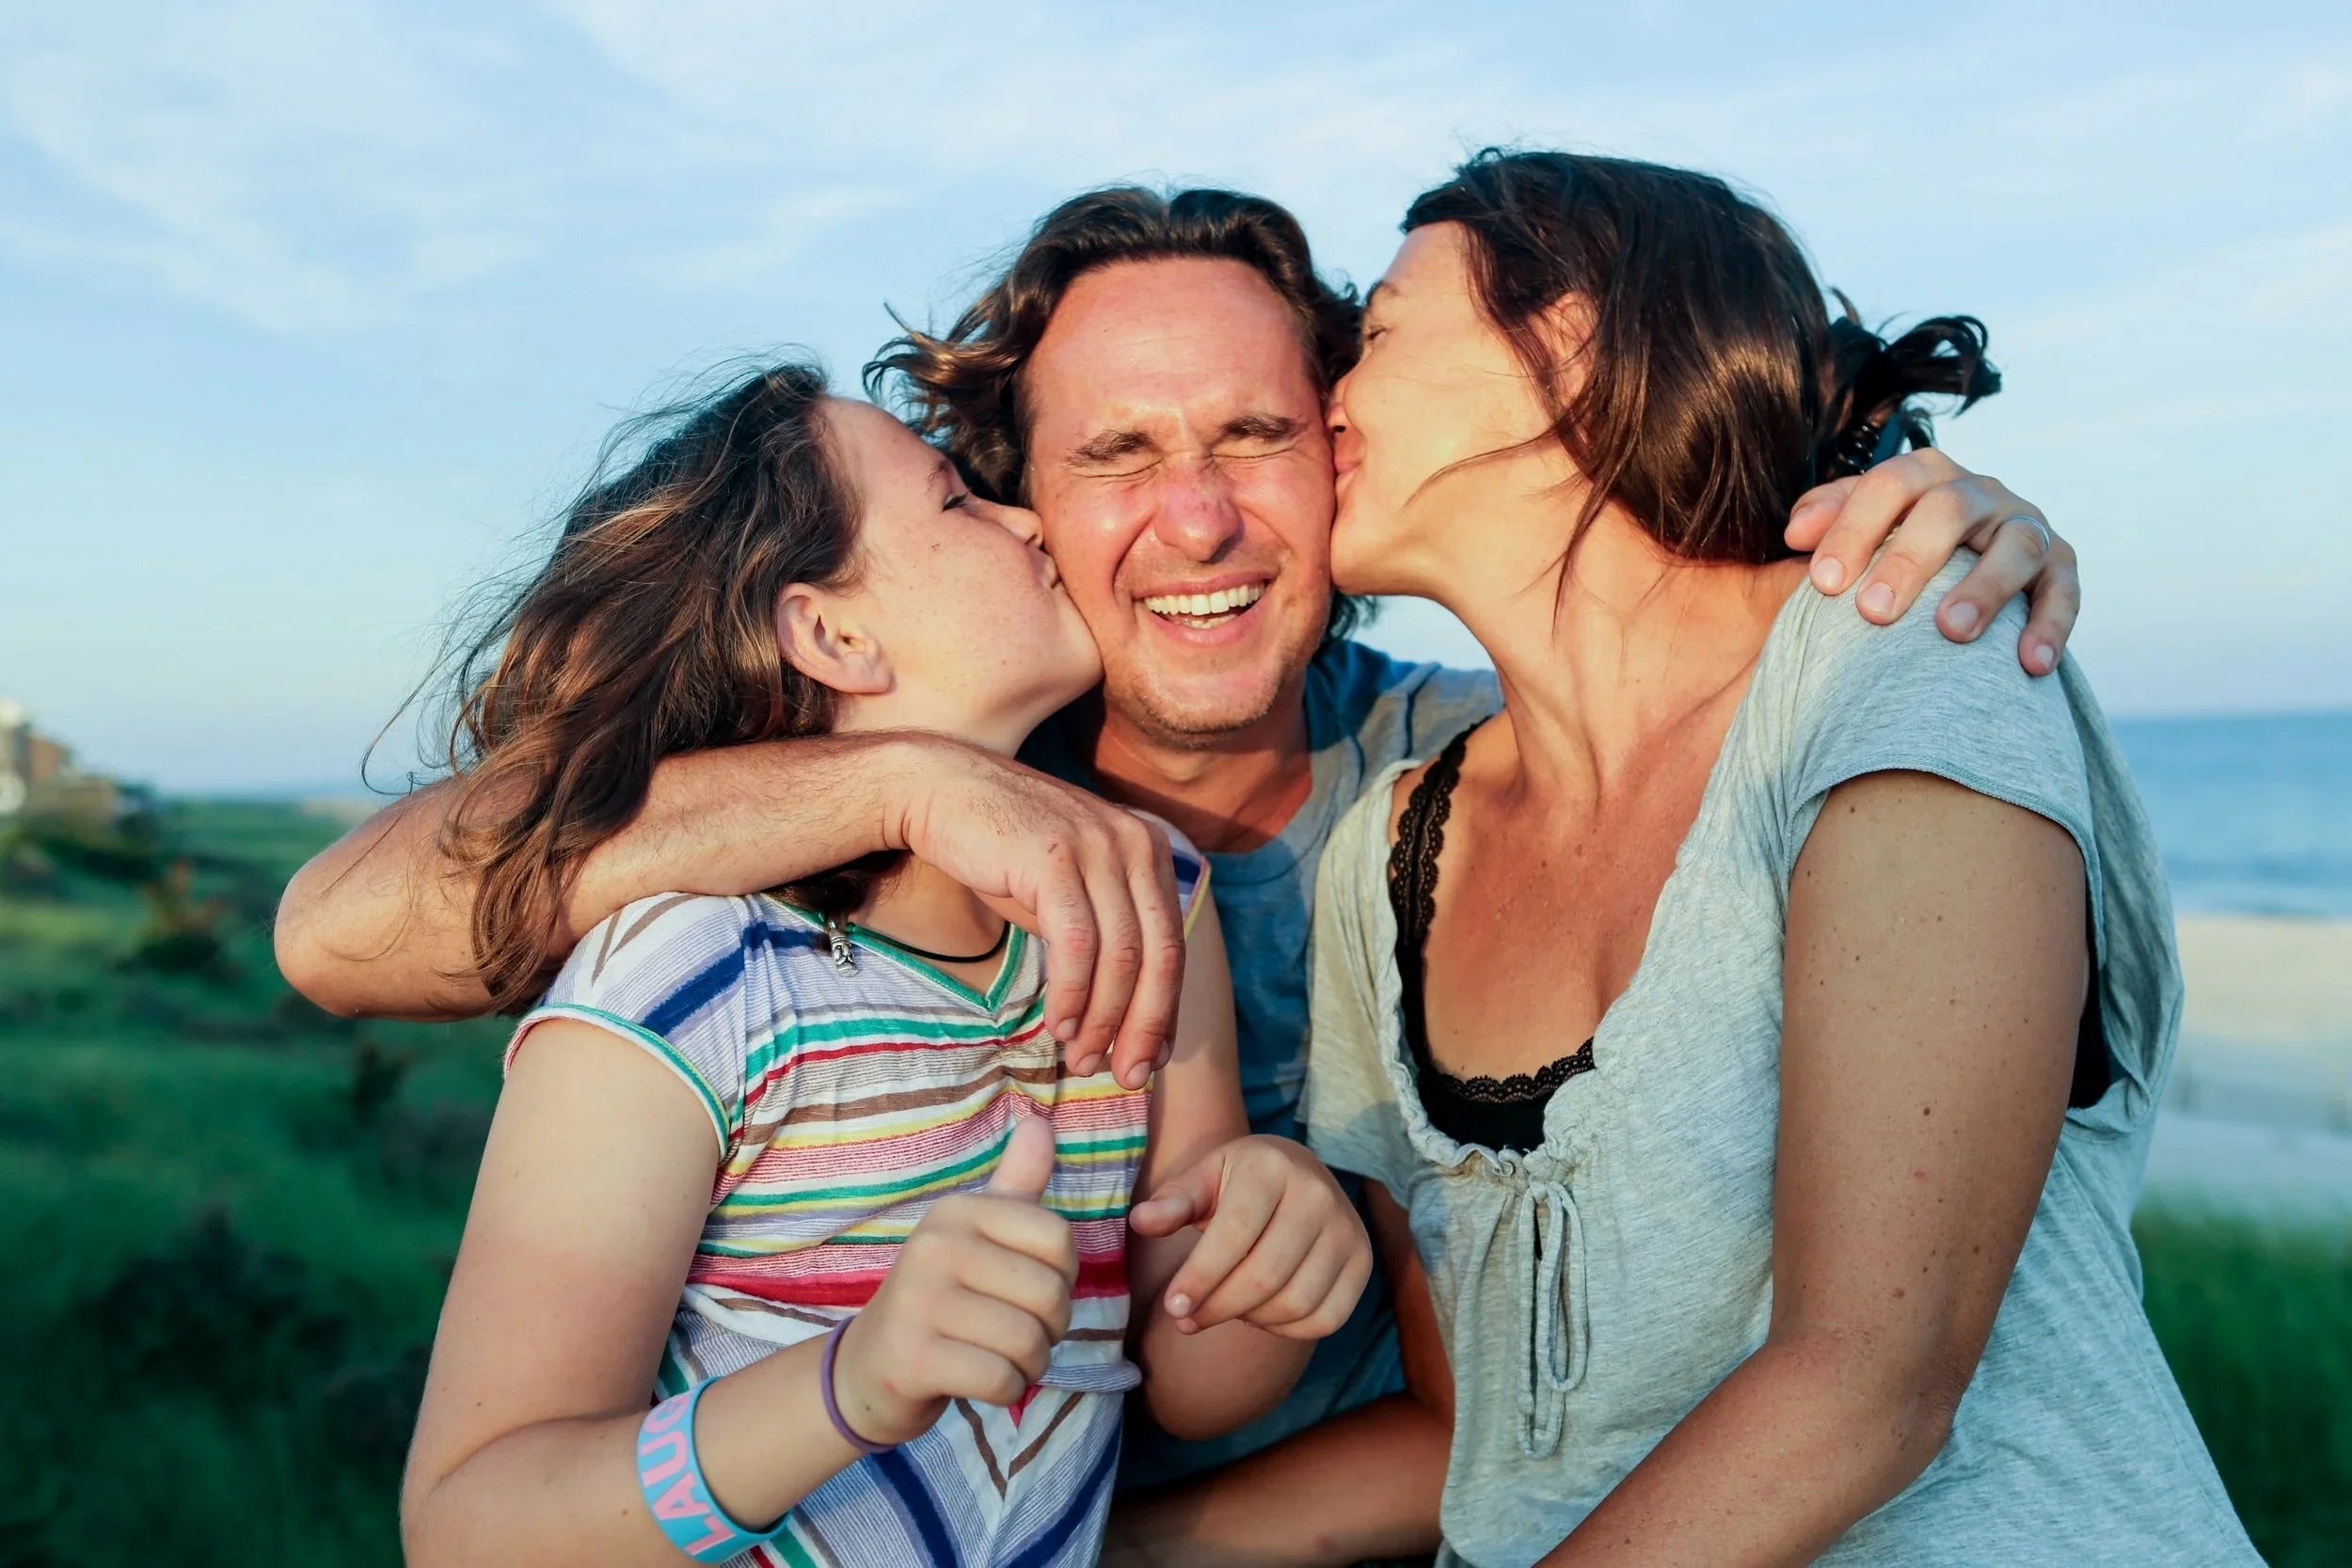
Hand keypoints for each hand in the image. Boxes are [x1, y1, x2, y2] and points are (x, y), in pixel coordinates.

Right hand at [830, 1117, 1075, 1444]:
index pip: (1059, 1240)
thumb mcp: (975, 1233)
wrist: (868, 1368)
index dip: (1063, 1278)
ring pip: (1028, 1342)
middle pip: (1050, 1294)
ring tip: (1004, 1360)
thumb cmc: (940, 1297)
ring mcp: (919, 1300)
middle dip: (1050, 1330)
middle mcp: (935, 1244)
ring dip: (1030, 1365)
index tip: (1030, 1292)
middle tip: (1018, 1335)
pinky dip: (1008, 1392)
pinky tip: (984, 1384)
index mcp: (958, 1211)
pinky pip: (1002, 1380)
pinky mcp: (913, 1357)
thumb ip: (1014, 1183)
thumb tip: (1040, 1121)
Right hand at [891, 737, 1183, 1090]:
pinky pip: (1079, 944)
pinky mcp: (1057, 858)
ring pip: (1122, 956)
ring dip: (1104, 1019)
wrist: (941, 790)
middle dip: (1144, 1026)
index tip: (1148, 1061)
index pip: (1171, 946)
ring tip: (1083, 1058)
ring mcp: (1099, 847)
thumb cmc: (1003, 850)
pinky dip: (1074, 994)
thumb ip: (1105, 937)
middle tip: (1125, 1076)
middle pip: (1158, 956)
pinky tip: (1061, 1026)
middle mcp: (1135, 844)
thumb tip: (1128, 1015)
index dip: (1164, 1012)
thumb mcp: (1070, 891)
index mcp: (1148, 850)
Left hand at [1128, 1135, 1371, 1339]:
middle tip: (1186, 1320)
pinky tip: (1260, 1314)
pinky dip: (1288, 1330)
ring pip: (1295, 1302)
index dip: (1200, 1278)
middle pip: (1265, 1276)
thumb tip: (1141, 1221)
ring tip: (1223, 1307)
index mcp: (1271, 1166)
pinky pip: (1326, 1318)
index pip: (1234, 1234)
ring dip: (1250, 1319)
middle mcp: (1318, 1194)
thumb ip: (1172, 1203)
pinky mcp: (1363, 1261)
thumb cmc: (1235, 1183)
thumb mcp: (1200, 1180)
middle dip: (1218, 1307)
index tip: (1172, 1307)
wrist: (1294, 1175)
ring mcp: (1347, 1229)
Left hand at [1784, 450, 2079, 676]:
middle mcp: (1979, 492)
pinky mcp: (2060, 566)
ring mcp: (2024, 525)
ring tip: (1952, 632)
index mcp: (1924, 476)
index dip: (1854, 528)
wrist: (1962, 568)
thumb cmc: (1893, 550)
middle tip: (1874, 613)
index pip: (1888, 484)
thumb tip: (1796, 533)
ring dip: (1986, 587)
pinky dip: (2050, 626)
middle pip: (1949, 509)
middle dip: (1910, 559)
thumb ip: (1827, 520)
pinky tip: (2030, 665)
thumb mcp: (1859, 527)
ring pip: (2016, 544)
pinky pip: (2064, 591)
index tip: (1824, 583)